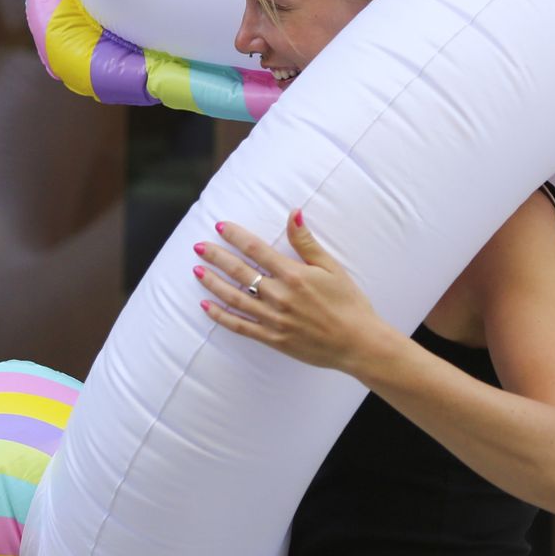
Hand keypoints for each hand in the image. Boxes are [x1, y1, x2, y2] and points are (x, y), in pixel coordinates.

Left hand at [193, 210, 395, 373]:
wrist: (358, 343)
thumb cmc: (348, 303)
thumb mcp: (332, 268)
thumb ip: (306, 242)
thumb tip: (293, 213)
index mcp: (294, 275)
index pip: (256, 250)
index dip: (236, 236)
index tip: (220, 226)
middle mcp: (280, 296)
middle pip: (239, 272)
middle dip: (216, 257)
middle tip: (198, 246)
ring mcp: (274, 319)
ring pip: (234, 298)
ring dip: (213, 283)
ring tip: (196, 270)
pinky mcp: (273, 338)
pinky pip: (240, 326)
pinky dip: (221, 316)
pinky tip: (206, 306)